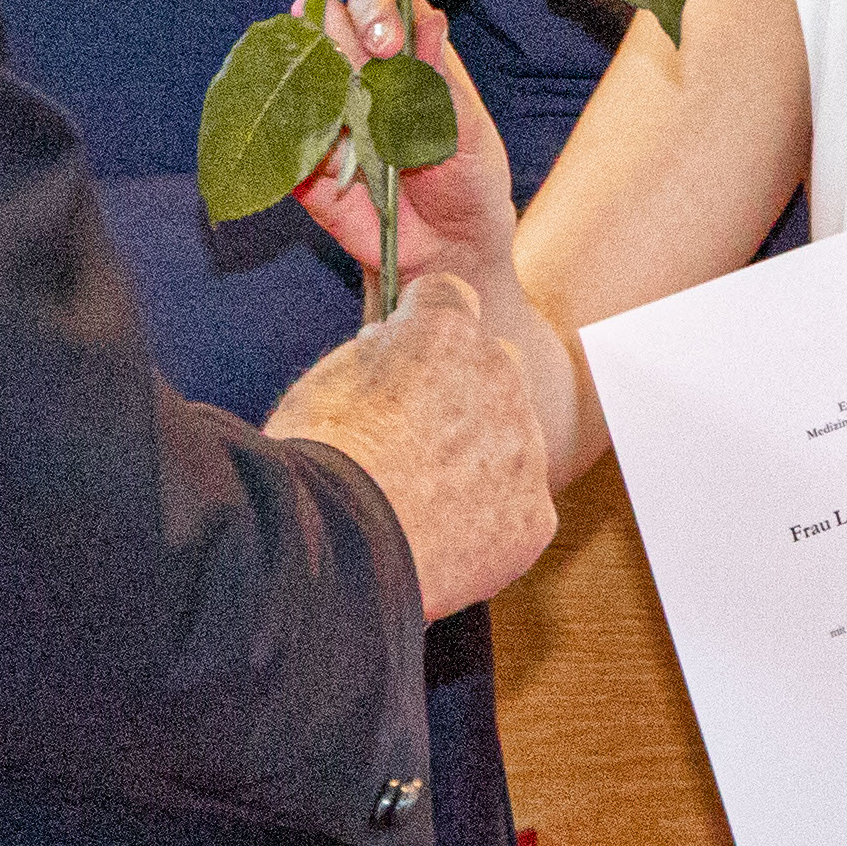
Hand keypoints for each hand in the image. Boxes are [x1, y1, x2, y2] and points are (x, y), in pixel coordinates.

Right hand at [263, 282, 559, 616]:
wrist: (336, 548)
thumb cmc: (314, 460)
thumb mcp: (327, 378)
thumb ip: (376, 355)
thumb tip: (388, 345)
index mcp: (445, 332)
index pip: (452, 297)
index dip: (424, 328)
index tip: (404, 356)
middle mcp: (500, 378)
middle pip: (494, 365)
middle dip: (463, 390)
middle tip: (412, 437)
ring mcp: (524, 449)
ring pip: (512, 442)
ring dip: (478, 459)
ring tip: (418, 502)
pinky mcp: (532, 516)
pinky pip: (518, 510)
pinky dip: (487, 524)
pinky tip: (439, 543)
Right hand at [288, 0, 520, 299]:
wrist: (448, 248)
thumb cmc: (468, 178)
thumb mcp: (469, 131)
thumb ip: (441, 82)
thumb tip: (430, 21)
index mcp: (405, 56)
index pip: (379, 7)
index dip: (375, 11)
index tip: (386, 42)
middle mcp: (361, 76)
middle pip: (330, 29)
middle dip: (334, 32)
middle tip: (355, 55)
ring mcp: (330, 117)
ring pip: (300, 78)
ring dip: (306, 78)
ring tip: (329, 96)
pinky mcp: (306, 163)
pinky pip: (286, 143)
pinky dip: (290, 139)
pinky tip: (308, 143)